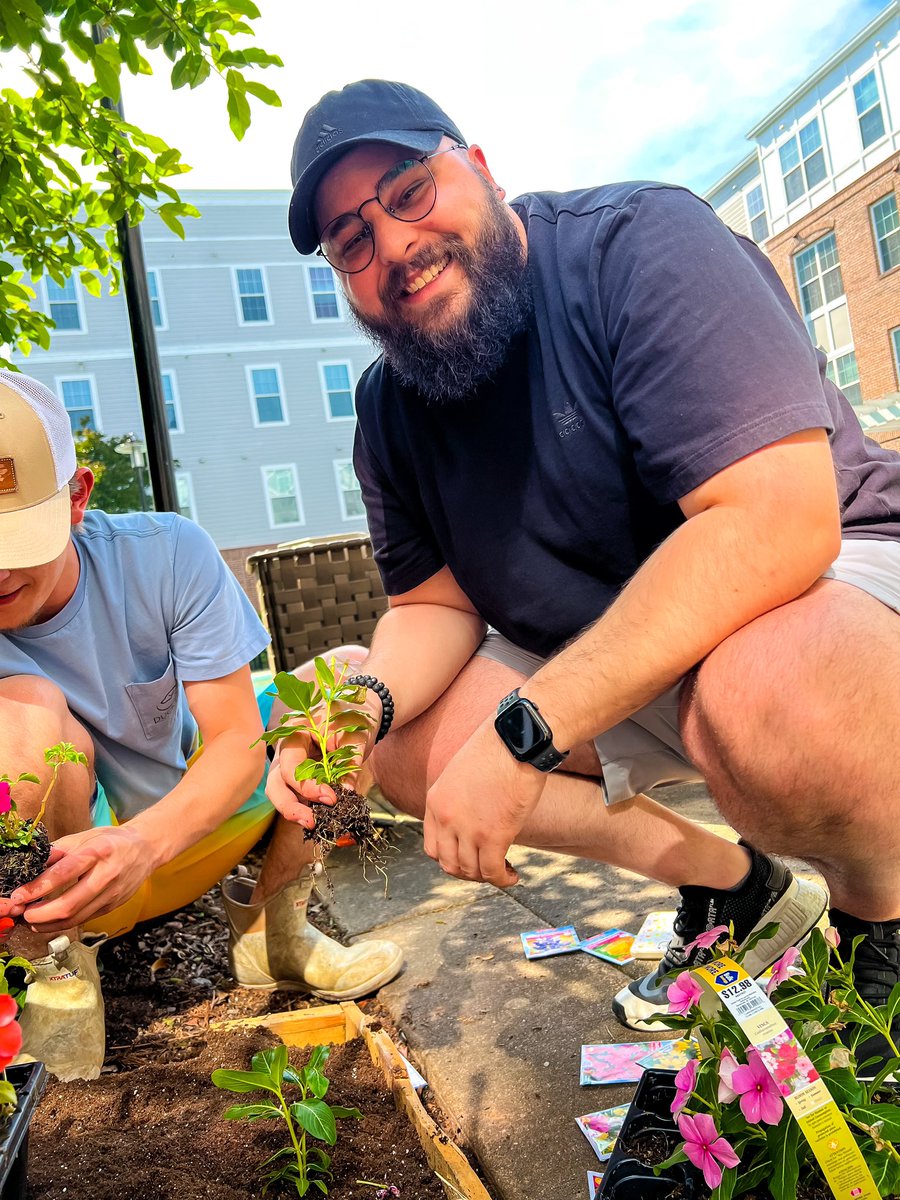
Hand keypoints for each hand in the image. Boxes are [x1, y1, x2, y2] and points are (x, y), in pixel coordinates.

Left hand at [0, 825, 154, 932]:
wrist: (146, 849)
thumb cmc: (111, 840)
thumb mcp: (84, 837)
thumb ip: (57, 851)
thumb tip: (30, 866)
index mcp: (98, 852)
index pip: (63, 873)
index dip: (37, 888)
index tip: (18, 896)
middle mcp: (107, 875)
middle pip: (69, 904)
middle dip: (40, 914)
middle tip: (22, 913)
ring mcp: (112, 894)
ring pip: (76, 918)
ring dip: (48, 923)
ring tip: (31, 920)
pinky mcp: (113, 906)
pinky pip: (84, 919)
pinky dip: (63, 923)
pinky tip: (49, 920)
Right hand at [264, 691, 381, 826]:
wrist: (359, 714)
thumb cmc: (355, 718)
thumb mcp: (356, 736)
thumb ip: (350, 762)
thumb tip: (346, 792)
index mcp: (296, 732)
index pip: (291, 764)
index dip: (307, 785)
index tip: (331, 798)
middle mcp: (287, 750)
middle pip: (275, 782)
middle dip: (289, 805)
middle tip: (310, 822)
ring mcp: (291, 765)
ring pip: (280, 792)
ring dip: (294, 811)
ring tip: (314, 824)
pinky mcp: (300, 777)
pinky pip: (296, 795)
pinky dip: (305, 808)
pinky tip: (321, 819)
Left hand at [423, 719, 547, 886]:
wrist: (516, 740)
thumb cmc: (498, 748)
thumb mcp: (463, 773)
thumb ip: (460, 799)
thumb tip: (475, 818)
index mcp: (435, 801)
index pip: (432, 847)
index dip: (452, 858)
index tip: (470, 857)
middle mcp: (445, 818)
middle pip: (448, 864)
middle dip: (468, 872)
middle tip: (487, 868)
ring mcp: (467, 828)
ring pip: (470, 871)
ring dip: (487, 877)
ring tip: (504, 871)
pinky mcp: (493, 835)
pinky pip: (492, 872)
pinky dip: (503, 880)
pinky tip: (513, 876)